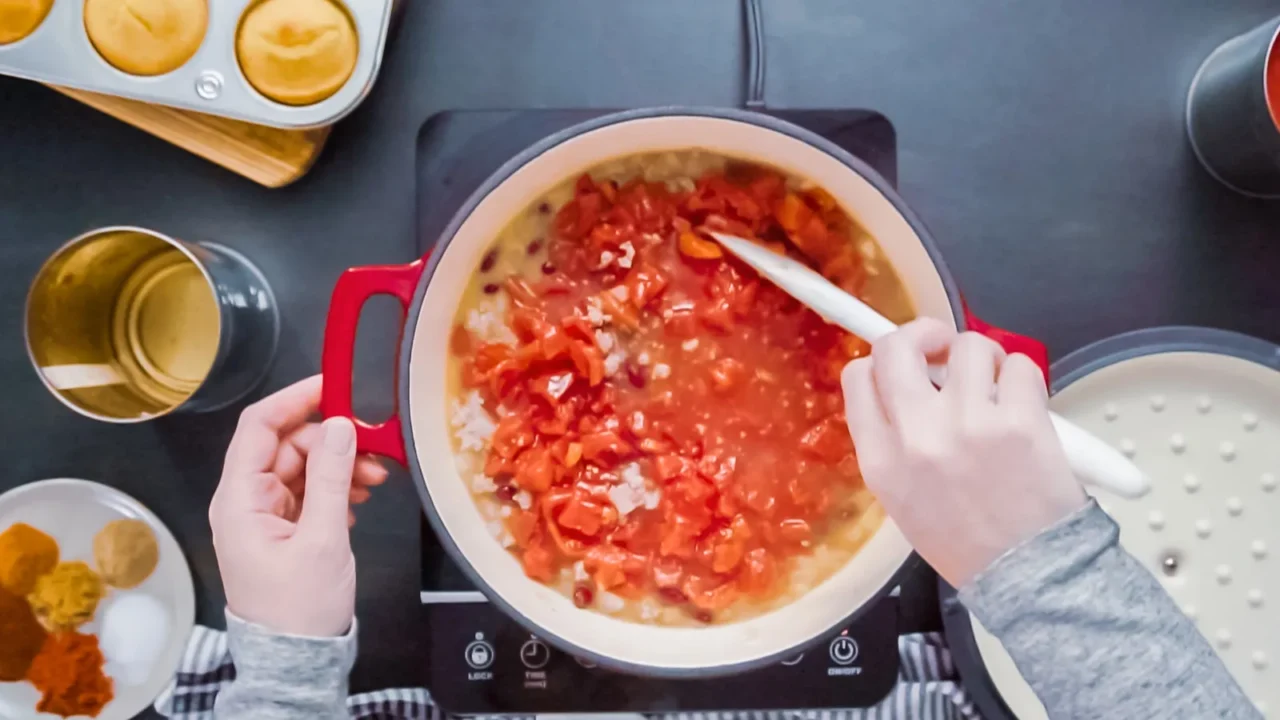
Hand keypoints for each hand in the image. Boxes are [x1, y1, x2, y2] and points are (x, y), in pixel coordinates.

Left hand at [209, 375, 388, 636]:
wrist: (295, 661)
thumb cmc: (299, 609)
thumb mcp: (322, 538)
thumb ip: (330, 476)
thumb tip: (340, 426)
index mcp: (239, 499)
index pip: (258, 427)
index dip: (294, 400)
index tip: (333, 387)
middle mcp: (245, 501)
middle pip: (287, 445)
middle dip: (331, 440)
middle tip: (373, 448)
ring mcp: (264, 515)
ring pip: (302, 466)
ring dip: (339, 465)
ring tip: (375, 479)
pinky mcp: (283, 529)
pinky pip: (309, 490)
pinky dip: (336, 487)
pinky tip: (360, 498)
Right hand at [842, 318, 1086, 587]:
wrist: (1025, 575)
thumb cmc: (966, 542)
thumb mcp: (902, 499)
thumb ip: (894, 442)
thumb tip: (910, 386)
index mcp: (881, 459)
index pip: (859, 377)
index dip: (882, 361)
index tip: (905, 364)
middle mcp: (917, 435)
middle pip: (898, 346)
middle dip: (923, 334)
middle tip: (942, 348)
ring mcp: (968, 424)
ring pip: (968, 346)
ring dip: (984, 358)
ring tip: (995, 387)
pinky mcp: (1019, 421)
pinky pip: (1020, 366)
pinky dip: (1023, 377)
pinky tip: (1024, 405)